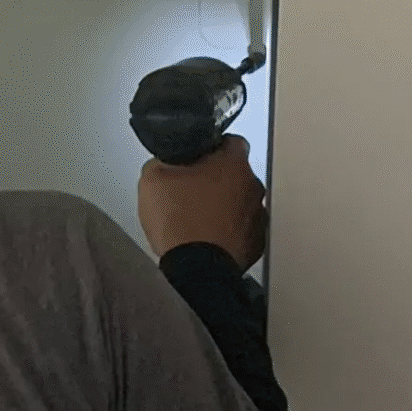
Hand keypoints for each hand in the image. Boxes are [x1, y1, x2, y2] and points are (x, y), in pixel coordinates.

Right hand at [138, 136, 267, 267]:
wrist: (195, 269)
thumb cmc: (181, 223)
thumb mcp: (153, 178)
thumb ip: (162, 161)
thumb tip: (163, 163)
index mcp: (233, 162)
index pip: (230, 141)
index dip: (210, 148)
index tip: (198, 158)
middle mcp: (253, 186)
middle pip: (236, 174)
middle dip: (218, 180)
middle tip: (192, 191)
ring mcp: (258, 216)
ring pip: (241, 203)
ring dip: (225, 207)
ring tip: (198, 219)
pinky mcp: (256, 243)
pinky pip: (243, 230)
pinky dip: (229, 232)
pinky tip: (207, 238)